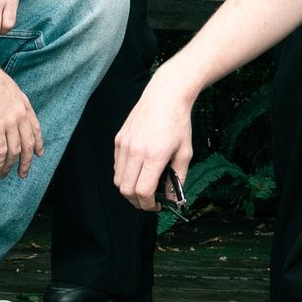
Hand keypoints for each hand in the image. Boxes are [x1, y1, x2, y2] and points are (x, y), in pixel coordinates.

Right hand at [0, 53, 43, 177]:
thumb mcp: (5, 86)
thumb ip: (9, 99)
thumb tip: (3, 108)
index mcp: (23, 103)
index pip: (35, 127)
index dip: (37, 142)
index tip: (39, 153)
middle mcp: (20, 114)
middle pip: (28, 143)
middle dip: (27, 161)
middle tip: (23, 173)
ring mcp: (9, 122)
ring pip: (15, 151)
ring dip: (10, 166)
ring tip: (4, 176)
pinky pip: (1, 152)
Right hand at [113, 71, 193, 211]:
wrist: (166, 96)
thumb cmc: (178, 122)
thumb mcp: (185, 152)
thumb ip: (178, 178)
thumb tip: (172, 199)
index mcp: (154, 155)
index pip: (142, 191)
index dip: (149, 205)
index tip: (157, 206)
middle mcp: (135, 151)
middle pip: (126, 190)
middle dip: (137, 202)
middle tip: (149, 202)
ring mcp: (124, 145)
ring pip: (118, 179)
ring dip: (129, 189)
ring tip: (143, 188)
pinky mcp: (119, 139)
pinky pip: (117, 166)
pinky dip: (125, 175)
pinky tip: (138, 171)